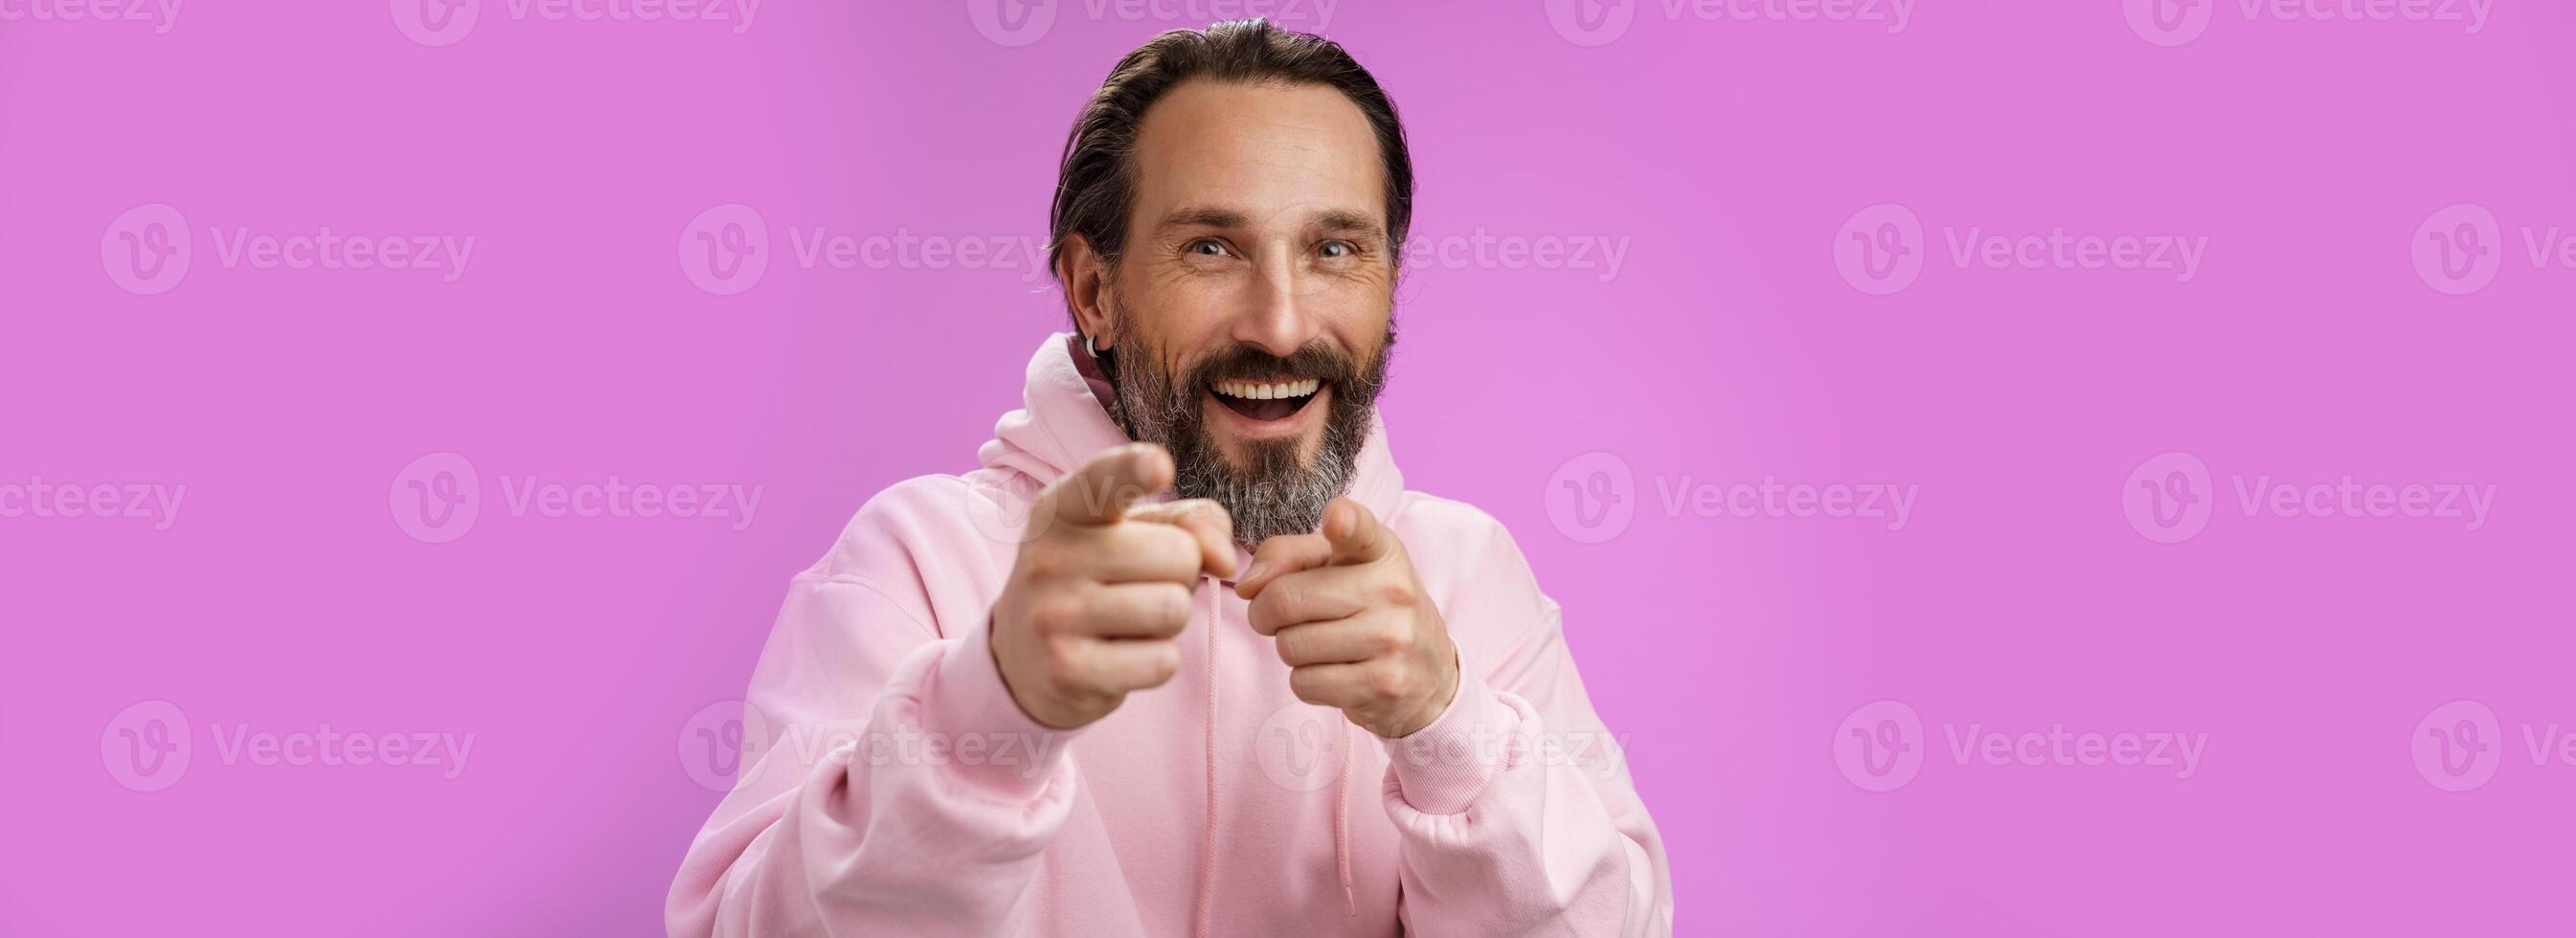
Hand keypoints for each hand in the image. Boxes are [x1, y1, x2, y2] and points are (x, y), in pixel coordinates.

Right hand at [991, 444, 1236, 729]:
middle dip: (1180, 574)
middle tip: (1139, 586)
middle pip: (1178, 555)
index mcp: (1062, 509)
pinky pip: (1161, 661)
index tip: (1158, 464)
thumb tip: (1225, 559)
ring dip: (1169, 619)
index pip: (1102, 481)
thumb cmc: (1096, 580)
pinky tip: (1120, 655)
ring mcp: (1052, 615)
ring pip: (1173, 609)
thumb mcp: (1132, 535)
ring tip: (1130, 619)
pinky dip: (1156, 661)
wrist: (1024, 659)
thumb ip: (1189, 523)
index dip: (1134, 469)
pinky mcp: (1066, 671)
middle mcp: (1048, 556)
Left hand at [1235, 498, 1456, 738]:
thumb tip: (1248, 586)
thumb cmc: (1370, 610)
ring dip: (1290, 651)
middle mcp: (1393, 589)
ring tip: (1319, 646)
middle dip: (1265, 614)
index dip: (1343, 521)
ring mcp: (1392, 638)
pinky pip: (1305, 683)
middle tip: (1280, 619)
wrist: (1428, 674)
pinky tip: (1334, 672)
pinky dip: (1306, 681)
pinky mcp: (1383, 684)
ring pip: (1290, 646)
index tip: (1336, 520)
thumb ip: (1287, 556)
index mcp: (1381, 550)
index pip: (1360, 527)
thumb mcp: (1337, 568)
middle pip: (1286, 599)